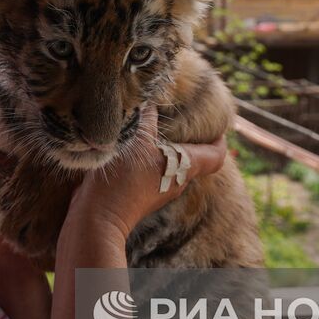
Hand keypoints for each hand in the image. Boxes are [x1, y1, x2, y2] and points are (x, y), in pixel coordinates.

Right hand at [68, 105, 226, 238]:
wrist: (98, 218)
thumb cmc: (124, 179)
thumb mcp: (136, 141)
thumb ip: (147, 119)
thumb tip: (152, 100)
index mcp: (185, 166)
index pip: (216, 155)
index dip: (220, 138)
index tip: (216, 123)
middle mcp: (178, 182)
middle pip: (194, 158)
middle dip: (189, 138)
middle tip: (179, 117)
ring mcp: (159, 190)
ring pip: (171, 164)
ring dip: (165, 147)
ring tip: (151, 128)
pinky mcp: (140, 195)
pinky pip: (153, 171)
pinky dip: (149, 158)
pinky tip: (130, 146)